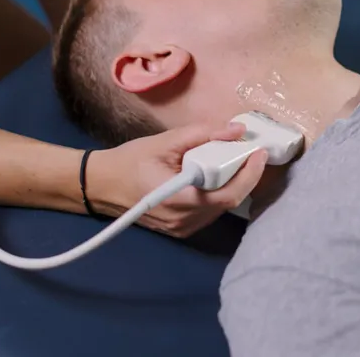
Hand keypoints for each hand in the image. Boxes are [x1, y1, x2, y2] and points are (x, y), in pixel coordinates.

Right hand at [87, 123, 268, 237]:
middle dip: (245, 176)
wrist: (101, 186)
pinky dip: (218, 193)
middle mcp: (184, 221)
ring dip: (233, 185)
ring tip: (236, 161)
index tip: (258, 152)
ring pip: (221, 208)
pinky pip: (209, 212)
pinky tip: (218, 176)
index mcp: (180, 200)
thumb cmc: (129, 162)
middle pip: (229, 202)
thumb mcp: (164, 142)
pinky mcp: (181, 229)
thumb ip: (202, 134)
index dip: (249, 175)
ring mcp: (183, 229)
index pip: (228, 194)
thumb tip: (236, 130)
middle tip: (250, 152)